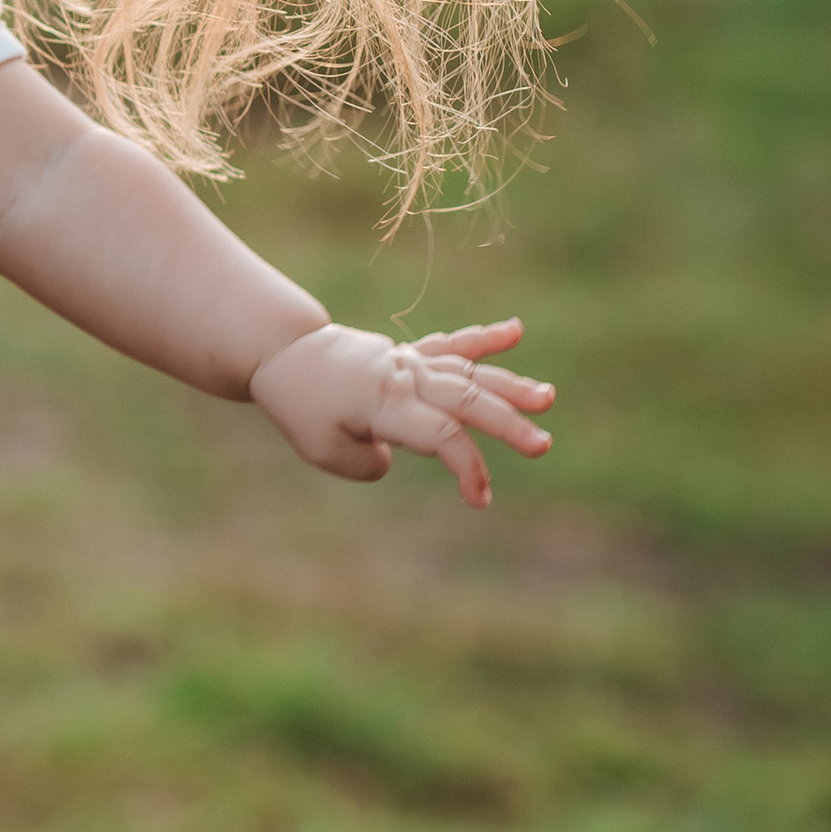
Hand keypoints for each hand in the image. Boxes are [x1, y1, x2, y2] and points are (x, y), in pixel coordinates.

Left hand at [248, 316, 551, 510]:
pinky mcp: (407, 355)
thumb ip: (367, 464)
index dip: (466, 467)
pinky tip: (516, 330)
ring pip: (468, 372)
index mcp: (384, 403)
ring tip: (547, 398)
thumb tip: (394, 457)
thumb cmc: (300, 406)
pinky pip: (450, 345)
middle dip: (507, 424)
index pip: (440, 434)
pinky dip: (483, 339)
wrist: (283, 355)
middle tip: (543, 444)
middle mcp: (404, 378)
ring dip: (509, 385)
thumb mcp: (322, 449)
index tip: (479, 501)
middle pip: (466, 400)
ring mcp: (408, 362)